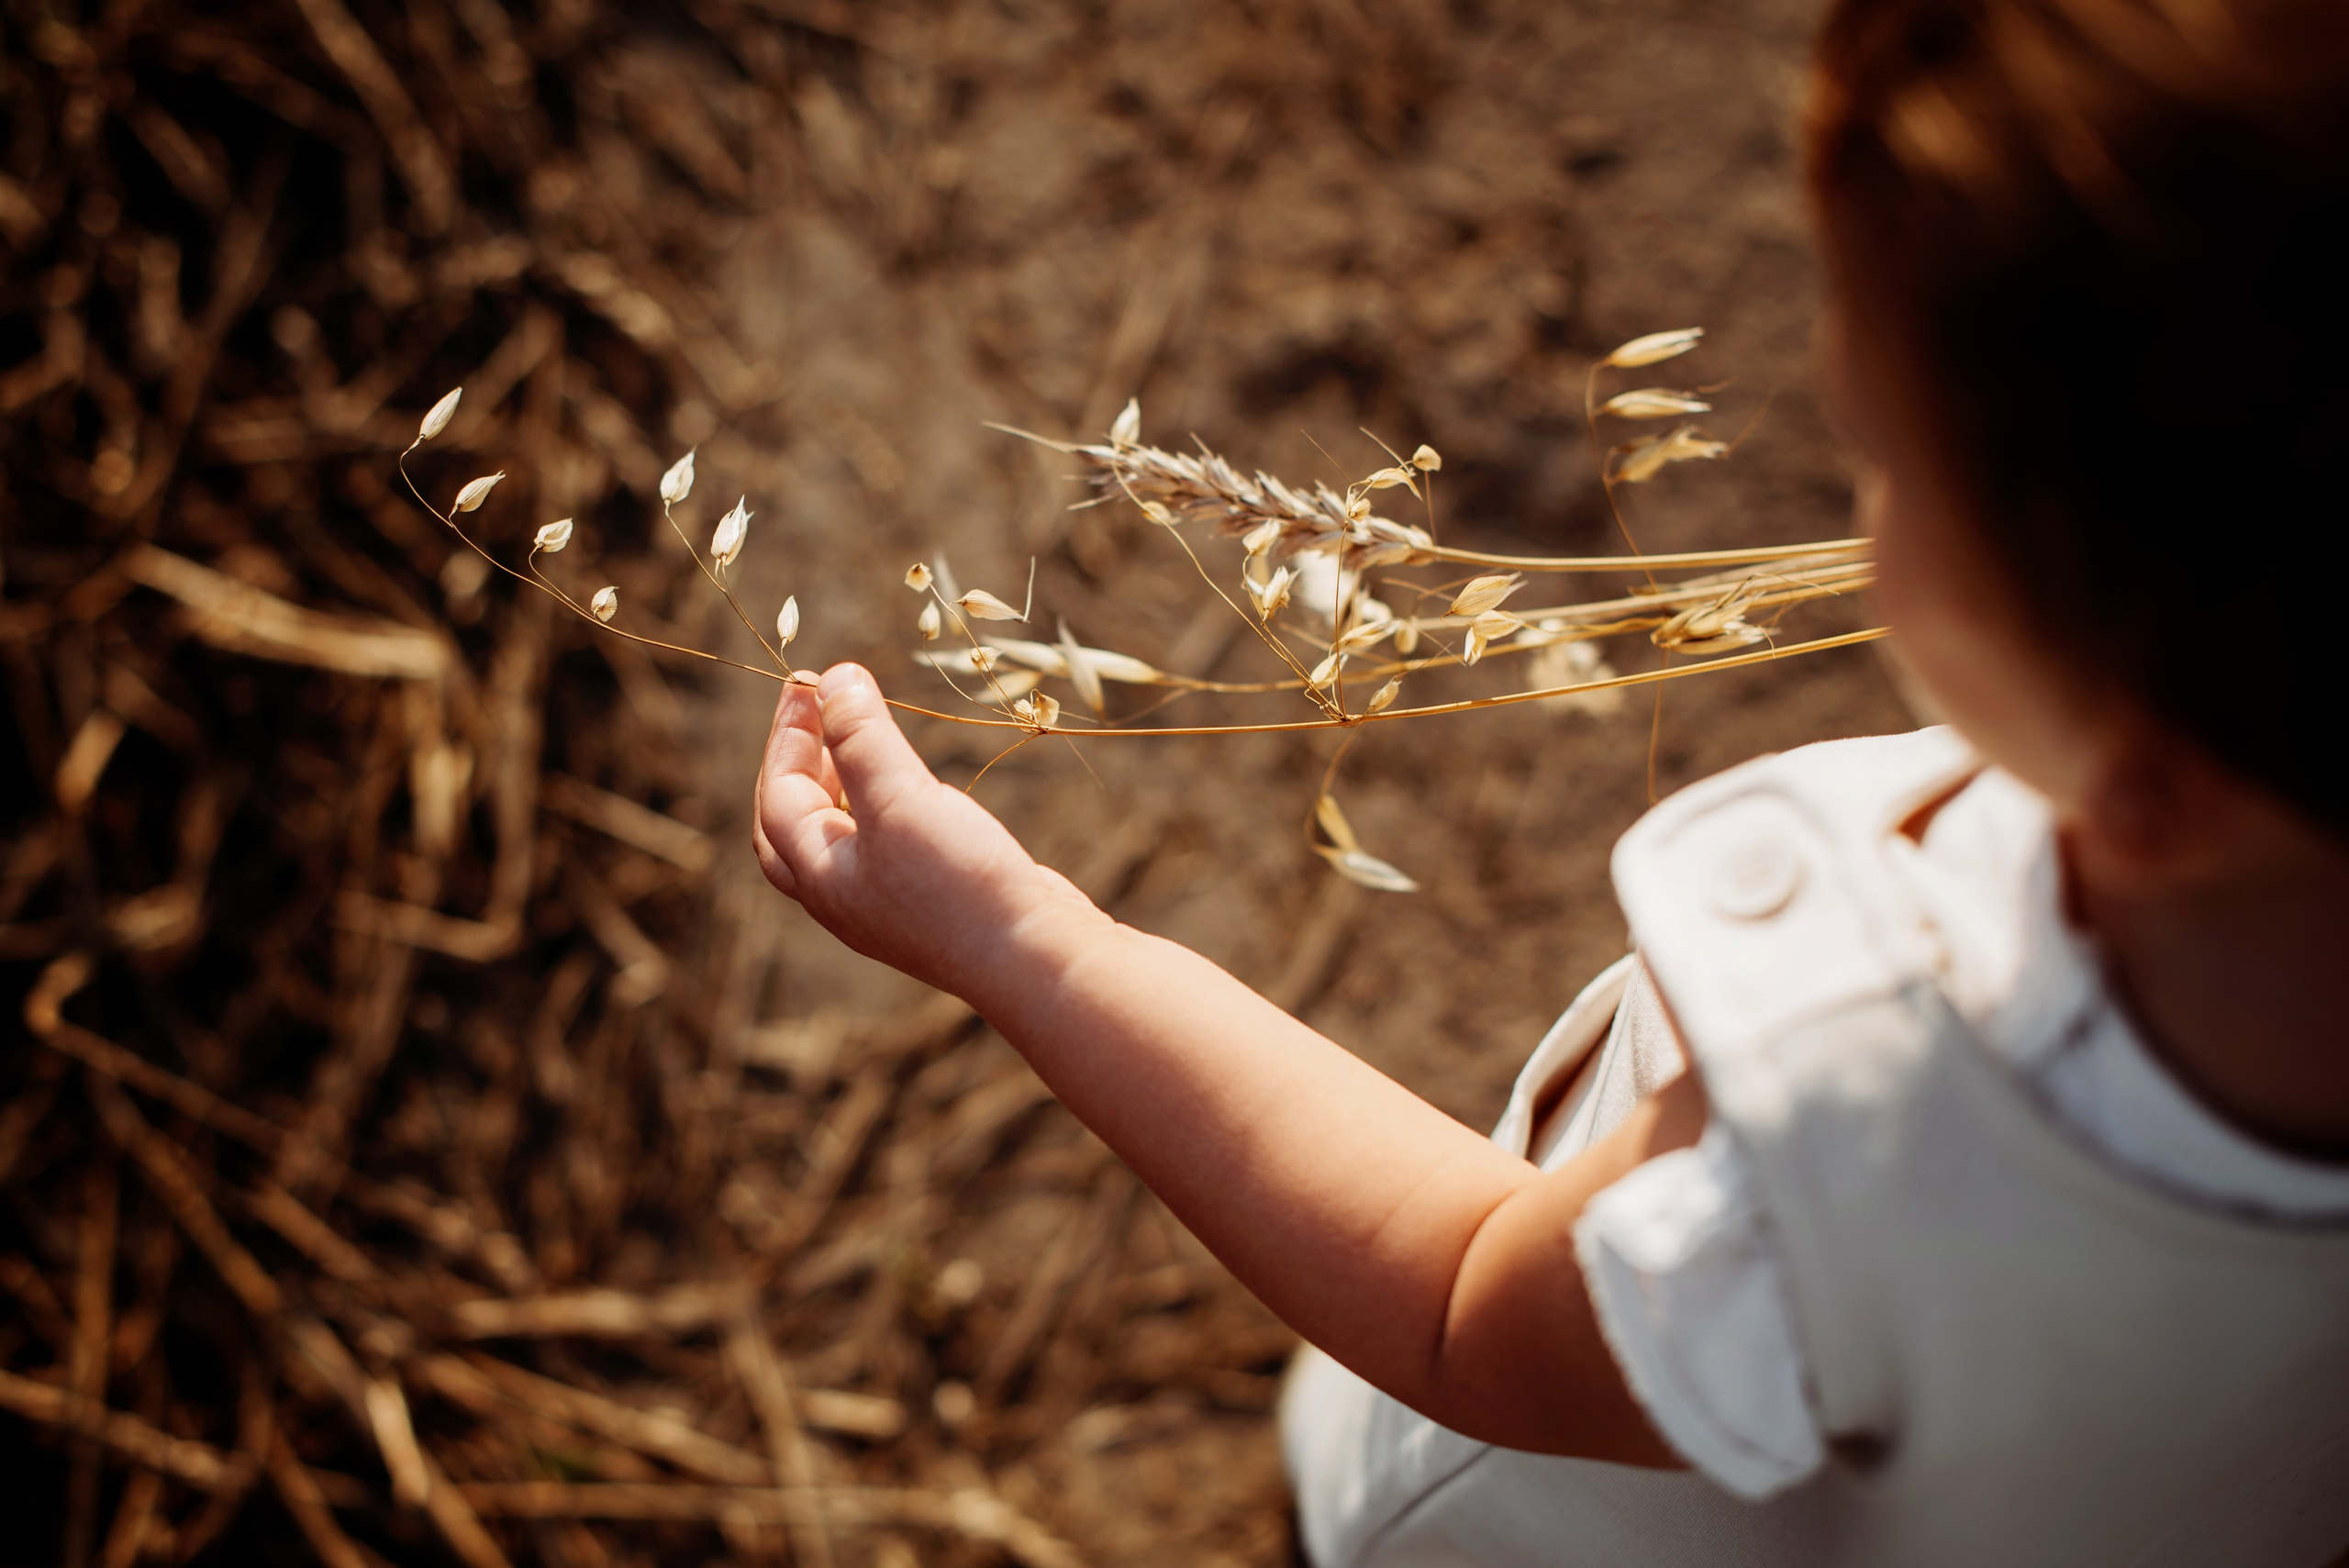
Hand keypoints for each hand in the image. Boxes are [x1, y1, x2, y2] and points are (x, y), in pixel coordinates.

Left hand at [751, 664, 1107, 1002]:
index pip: (780, 793)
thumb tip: (834, 676)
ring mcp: (888, 903)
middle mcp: (844, 895)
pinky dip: (883, 805)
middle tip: (815, 709)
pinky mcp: (932, 901)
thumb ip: (861, 737)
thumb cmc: (958, 883)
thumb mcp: (900, 798)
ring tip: (857, 739)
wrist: (1034, 958)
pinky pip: (886, 845)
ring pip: (841, 836)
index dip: (790, 732)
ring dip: (840, 783)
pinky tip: (913, 789)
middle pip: (794, 823)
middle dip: (798, 762)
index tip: (811, 679)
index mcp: (821, 876)